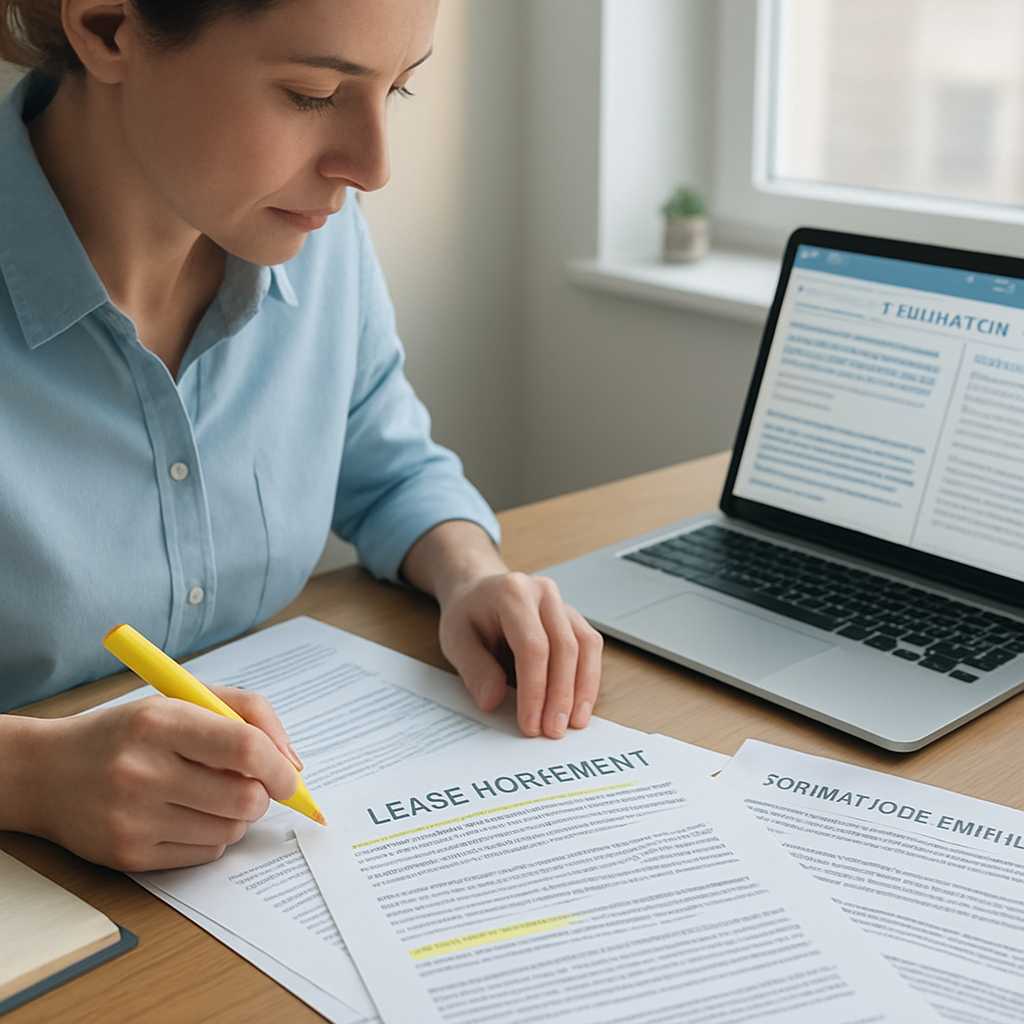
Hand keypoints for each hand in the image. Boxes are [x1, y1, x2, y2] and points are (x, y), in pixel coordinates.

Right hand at [26, 686, 299, 870]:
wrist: (46, 772)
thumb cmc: (129, 732)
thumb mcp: (181, 700)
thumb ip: (245, 714)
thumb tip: (292, 763)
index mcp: (159, 723)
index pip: (244, 747)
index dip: (279, 766)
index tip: (290, 776)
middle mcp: (142, 772)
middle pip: (244, 798)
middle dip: (262, 795)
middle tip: (252, 785)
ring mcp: (133, 819)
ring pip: (229, 831)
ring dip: (237, 816)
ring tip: (213, 796)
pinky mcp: (128, 857)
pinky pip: (205, 855)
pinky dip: (212, 837)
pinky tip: (188, 816)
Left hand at [438, 572, 603, 737]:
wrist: (478, 592)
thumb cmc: (467, 615)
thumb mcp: (455, 640)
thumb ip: (474, 670)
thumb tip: (493, 702)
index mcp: (513, 593)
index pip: (533, 647)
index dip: (535, 689)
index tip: (531, 723)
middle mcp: (543, 593)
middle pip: (564, 647)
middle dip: (561, 695)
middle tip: (553, 731)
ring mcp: (563, 603)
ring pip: (585, 646)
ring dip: (582, 689)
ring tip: (573, 723)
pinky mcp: (573, 617)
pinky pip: (590, 646)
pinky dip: (588, 678)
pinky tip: (579, 704)